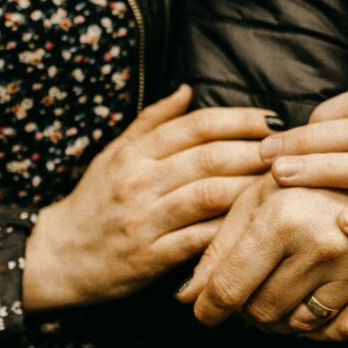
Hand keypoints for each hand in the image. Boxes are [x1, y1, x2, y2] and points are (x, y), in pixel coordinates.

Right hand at [22, 86, 277, 309]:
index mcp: (134, 153)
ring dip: (250, 187)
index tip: (271, 121)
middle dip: (256, 151)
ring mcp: (145, 220)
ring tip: (281, 184)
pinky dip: (231, 230)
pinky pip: (201, 239)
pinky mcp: (151, 258)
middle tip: (289, 152)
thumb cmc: (94, 202)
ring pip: (210, 195)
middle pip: (210, 157)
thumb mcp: (114, 155)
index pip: (196, 126)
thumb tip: (188, 89)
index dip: (239, 120)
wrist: (58, 257)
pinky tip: (257, 223)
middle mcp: (139, 181)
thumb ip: (152, 122)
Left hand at [175, 175, 347, 340]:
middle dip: (248, 308)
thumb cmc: (305, 179)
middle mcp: (323, 244)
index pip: (230, 289)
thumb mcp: (255, 200)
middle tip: (253, 289)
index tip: (204, 313)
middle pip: (262, 312)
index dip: (209, 308)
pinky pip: (342, 332)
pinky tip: (315, 301)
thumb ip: (218, 249)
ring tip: (284, 288)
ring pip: (299, 326)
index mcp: (283, 218)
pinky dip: (323, 328)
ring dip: (283, 317)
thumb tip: (186, 298)